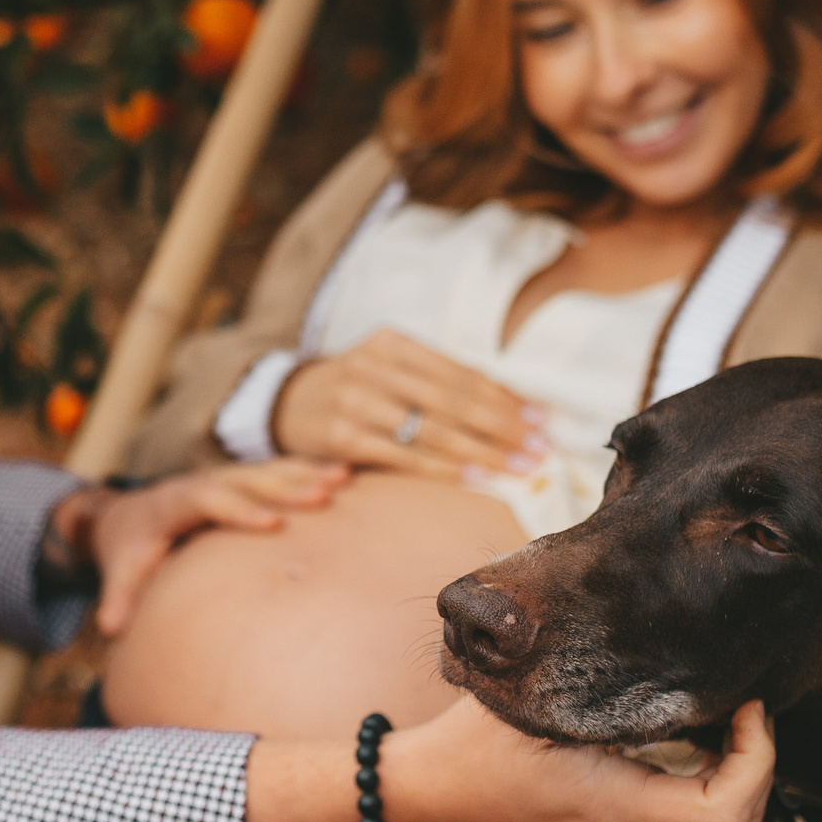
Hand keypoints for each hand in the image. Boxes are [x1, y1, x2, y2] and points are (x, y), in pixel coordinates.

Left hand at [71, 459, 348, 635]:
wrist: (126, 518)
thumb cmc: (130, 549)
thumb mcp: (120, 572)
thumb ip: (118, 597)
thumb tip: (109, 627)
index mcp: (172, 503)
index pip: (207, 499)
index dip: (238, 508)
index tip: (272, 523)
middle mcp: (201, 483)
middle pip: (246, 479)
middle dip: (284, 486)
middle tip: (324, 494)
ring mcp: (224, 478)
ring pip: (266, 471)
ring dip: (304, 473)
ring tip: (343, 479)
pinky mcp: (241, 482)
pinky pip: (277, 473)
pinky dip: (308, 472)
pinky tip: (346, 476)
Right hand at [239, 698, 772, 821]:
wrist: (431, 796)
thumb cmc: (472, 746)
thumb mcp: (526, 697)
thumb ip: (580, 664)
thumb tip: (638, 611)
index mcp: (615, 808)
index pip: (726, 813)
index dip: (754, 759)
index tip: (744, 704)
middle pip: (736, 821)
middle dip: (755, 760)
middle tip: (743, 702)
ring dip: (733, 769)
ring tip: (719, 711)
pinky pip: (686, 815)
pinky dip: (704, 778)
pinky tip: (682, 730)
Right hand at [271, 331, 550, 478]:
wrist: (282, 404)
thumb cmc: (353, 388)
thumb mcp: (388, 368)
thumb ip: (437, 380)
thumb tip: (509, 406)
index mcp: (392, 342)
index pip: (460, 373)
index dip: (504, 398)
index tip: (539, 420)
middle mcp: (374, 367)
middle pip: (451, 400)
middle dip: (502, 428)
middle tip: (539, 449)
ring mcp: (356, 402)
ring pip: (432, 430)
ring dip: (482, 452)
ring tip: (519, 468)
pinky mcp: (342, 437)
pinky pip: (404, 457)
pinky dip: (443, 469)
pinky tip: (475, 478)